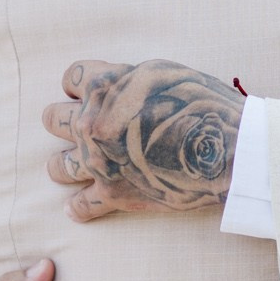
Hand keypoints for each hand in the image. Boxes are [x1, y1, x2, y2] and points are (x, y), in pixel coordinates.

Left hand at [42, 59, 244, 222]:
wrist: (227, 150)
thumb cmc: (203, 104)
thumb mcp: (163, 72)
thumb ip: (128, 79)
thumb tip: (113, 87)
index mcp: (105, 86)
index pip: (71, 78)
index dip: (80, 86)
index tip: (87, 93)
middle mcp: (92, 122)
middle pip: (52, 119)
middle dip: (64, 121)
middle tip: (80, 128)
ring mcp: (98, 161)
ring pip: (57, 165)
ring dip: (64, 164)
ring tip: (70, 167)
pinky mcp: (112, 194)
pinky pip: (80, 206)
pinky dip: (78, 208)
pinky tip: (77, 207)